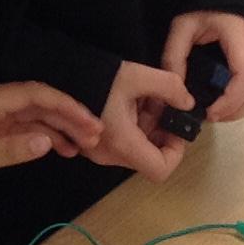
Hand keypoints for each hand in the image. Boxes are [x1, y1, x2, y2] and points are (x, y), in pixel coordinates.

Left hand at [0, 81, 99, 189]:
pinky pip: (25, 126)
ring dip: (61, 126)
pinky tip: (62, 148)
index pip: (34, 94)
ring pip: (36, 114)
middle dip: (70, 115)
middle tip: (98, 135)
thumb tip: (47, 141)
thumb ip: (9, 150)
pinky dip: (45, 135)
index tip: (90, 120)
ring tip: (86, 145)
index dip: (66, 105)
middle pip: (40, 101)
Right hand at [87, 59, 191, 179]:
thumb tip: (187, 102)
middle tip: (164, 103)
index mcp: (122, 144)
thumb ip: (169, 87)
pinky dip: (134, 123)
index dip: (177, 152)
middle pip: (149, 156)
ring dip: (149, 124)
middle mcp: (109, 155)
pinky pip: (122, 140)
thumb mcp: (137, 75)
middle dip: (162, 131)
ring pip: (137, 146)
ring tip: (147, 95)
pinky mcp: (92, 143)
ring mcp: (99, 151)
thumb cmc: (94, 77)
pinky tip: (132, 98)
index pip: (160, 170)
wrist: (55, 74)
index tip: (177, 127)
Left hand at [159, 11, 243, 123]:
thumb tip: (176, 93)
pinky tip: (232, 102)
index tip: (210, 113)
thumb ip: (175, 57)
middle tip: (213, 115)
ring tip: (222, 112)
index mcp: (239, 33)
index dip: (231, 100)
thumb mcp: (182, 26)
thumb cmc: (204, 5)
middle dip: (238, 109)